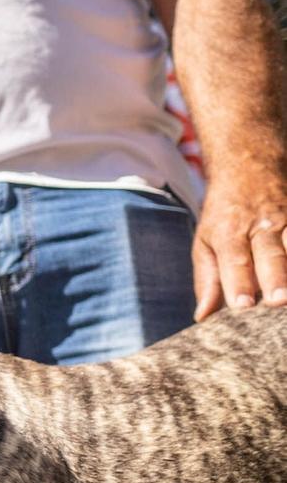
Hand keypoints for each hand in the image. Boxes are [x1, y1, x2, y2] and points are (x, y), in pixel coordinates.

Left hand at [192, 171, 286, 320]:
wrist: (249, 164)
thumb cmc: (225, 215)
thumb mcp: (207, 242)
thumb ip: (207, 280)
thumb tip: (203, 317)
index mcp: (230, 233)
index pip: (234, 260)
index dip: (238, 283)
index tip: (242, 306)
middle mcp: (262, 226)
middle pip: (271, 254)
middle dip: (276, 278)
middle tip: (278, 301)